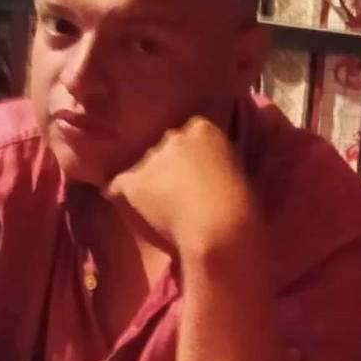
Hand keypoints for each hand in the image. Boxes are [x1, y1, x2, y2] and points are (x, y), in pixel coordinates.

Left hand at [104, 116, 252, 257]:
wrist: (219, 230)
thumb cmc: (242, 210)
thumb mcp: (238, 172)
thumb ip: (216, 164)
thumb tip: (207, 174)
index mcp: (203, 129)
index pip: (189, 135)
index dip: (192, 160)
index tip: (198, 179)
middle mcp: (173, 136)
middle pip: (163, 150)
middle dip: (168, 169)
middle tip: (180, 197)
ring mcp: (149, 158)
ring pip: (142, 170)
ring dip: (149, 185)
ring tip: (162, 212)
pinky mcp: (130, 181)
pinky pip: (117, 188)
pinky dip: (124, 200)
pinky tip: (138, 216)